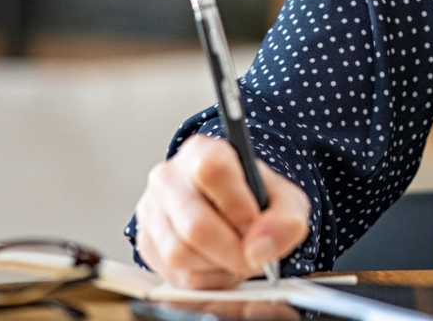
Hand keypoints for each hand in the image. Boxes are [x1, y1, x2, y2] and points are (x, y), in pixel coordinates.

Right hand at [135, 133, 310, 288]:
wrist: (233, 209)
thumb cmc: (255, 199)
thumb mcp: (285, 200)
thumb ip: (285, 220)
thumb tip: (260, 248)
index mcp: (203, 152)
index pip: (211, 171)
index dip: (237, 205)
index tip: (255, 225)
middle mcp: (169, 177)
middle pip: (194, 224)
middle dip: (232, 251)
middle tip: (253, 256)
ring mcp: (152, 211)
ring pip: (180, 254)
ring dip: (218, 267)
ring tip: (237, 257)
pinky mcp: (147, 243)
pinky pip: (174, 275)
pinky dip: (205, 280)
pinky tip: (219, 265)